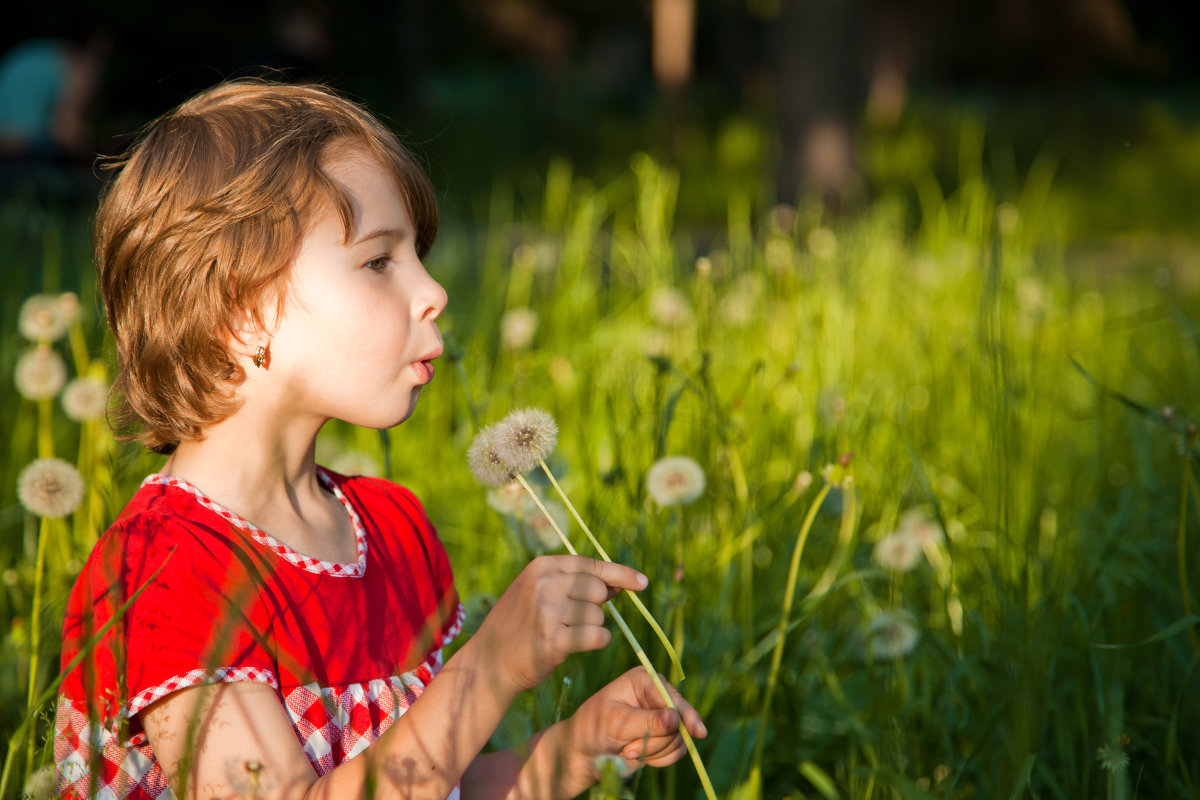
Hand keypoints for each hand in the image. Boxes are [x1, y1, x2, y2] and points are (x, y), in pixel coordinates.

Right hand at [475, 555, 647, 693]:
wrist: (488, 661)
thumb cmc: (519, 626)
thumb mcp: (538, 592)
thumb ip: (574, 584)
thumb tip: (620, 583)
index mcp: (542, 567)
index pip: (591, 565)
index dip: (620, 574)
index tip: (642, 583)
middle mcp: (545, 584)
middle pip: (598, 590)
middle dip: (597, 607)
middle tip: (575, 620)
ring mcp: (548, 612)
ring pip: (598, 615)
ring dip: (592, 627)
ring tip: (566, 634)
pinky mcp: (553, 640)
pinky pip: (597, 636)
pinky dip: (597, 641)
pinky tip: (580, 645)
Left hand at [558, 667, 707, 784]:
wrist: (585, 752)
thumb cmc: (595, 728)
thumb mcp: (617, 722)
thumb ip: (647, 721)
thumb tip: (675, 719)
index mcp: (644, 679)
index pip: (671, 697)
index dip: (684, 714)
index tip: (697, 731)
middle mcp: (657, 694)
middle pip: (679, 720)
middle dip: (656, 739)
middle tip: (628, 749)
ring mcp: (663, 716)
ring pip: (679, 738)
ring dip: (654, 751)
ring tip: (627, 749)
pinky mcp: (665, 736)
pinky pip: (677, 751)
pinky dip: (659, 758)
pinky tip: (640, 754)